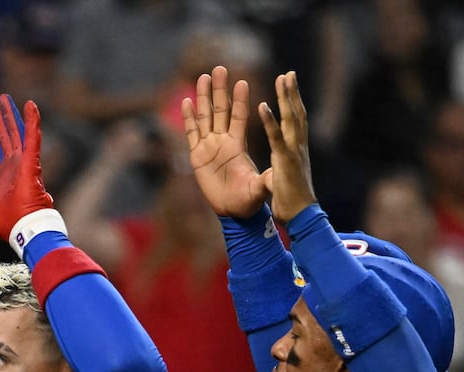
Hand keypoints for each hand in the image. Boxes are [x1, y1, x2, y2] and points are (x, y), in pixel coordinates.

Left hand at [0, 95, 52, 241]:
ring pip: (15, 132)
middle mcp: (13, 168)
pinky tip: (30, 104)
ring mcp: (22, 163)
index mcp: (1, 178)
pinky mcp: (30, 161)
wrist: (24, 231)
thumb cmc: (6, 226)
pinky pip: (32, 137)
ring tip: (4, 97)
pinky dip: (32, 121)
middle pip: (3, 137)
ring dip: (10, 114)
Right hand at [181, 66, 267, 218]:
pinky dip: (188, 119)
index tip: (241, 82)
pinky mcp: (197, 158)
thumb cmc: (249, 200)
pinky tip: (186, 102)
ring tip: (203, 77)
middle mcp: (223, 142)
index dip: (239, 100)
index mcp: (238, 145)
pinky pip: (191, 135)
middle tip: (219, 68)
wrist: (233, 212)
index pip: (239, 117)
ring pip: (205, 117)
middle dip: (219, 90)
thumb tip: (277, 173)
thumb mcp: (260, 188)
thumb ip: (266, 179)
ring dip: (203, 98)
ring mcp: (209, 148)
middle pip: (220, 111)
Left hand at [258, 70, 316, 224]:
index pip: (296, 121)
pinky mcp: (285, 162)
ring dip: (287, 97)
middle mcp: (297, 147)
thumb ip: (285, 165)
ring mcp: (293, 153)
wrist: (301, 217)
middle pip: (297, 113)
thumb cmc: (293, 201)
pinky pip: (275, 138)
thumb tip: (283, 162)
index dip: (294, 102)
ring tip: (283, 78)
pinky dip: (270, 122)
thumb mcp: (287, 178)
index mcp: (296, 150)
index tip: (290, 86)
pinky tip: (262, 106)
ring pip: (292, 119)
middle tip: (289, 73)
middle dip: (293, 93)